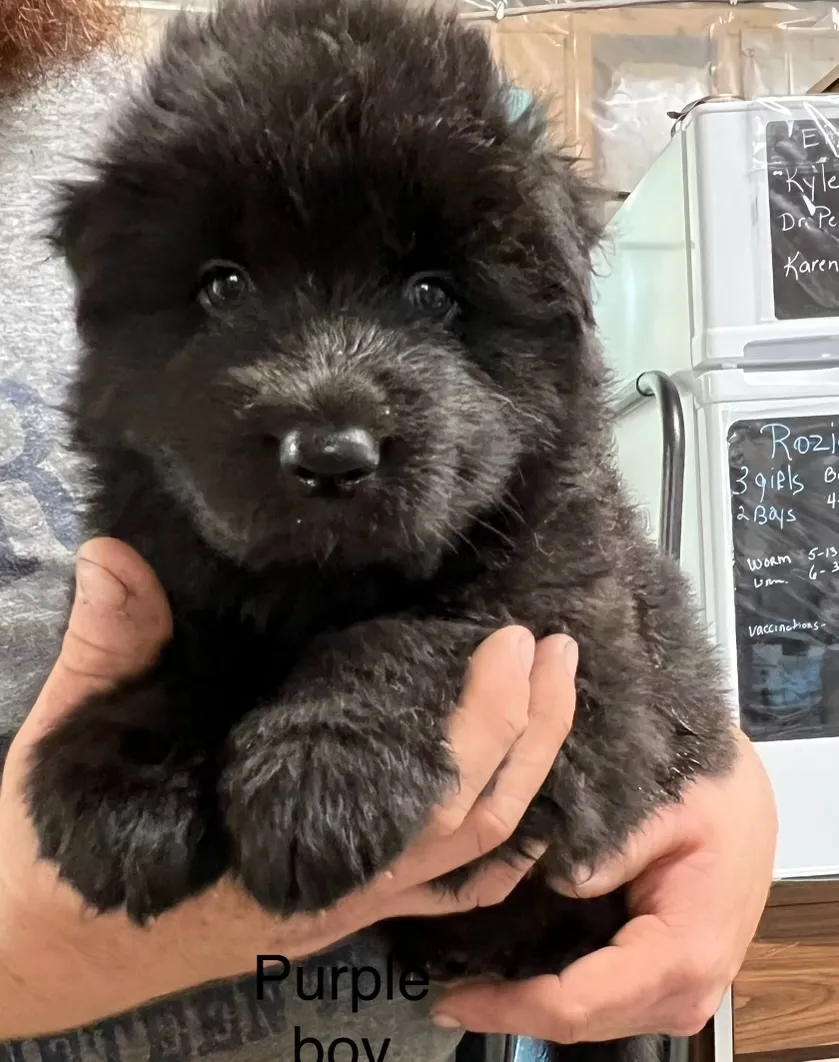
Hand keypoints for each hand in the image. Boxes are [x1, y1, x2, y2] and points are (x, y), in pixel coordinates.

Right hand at [0, 537, 577, 1037]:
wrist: (50, 949)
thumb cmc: (60, 858)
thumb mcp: (73, 749)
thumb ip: (106, 652)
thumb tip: (115, 555)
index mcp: (283, 853)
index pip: (417, 800)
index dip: (478, 727)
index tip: (506, 647)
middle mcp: (335, 890)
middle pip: (471, 824)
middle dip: (528, 734)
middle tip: (550, 646)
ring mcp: (347, 905)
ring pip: (472, 857)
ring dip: (530, 774)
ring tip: (556, 687)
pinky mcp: (344, 906)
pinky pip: (447, 887)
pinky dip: (502, 848)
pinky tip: (527, 803)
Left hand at [432, 729, 776, 1040]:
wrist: (748, 799)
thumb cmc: (715, 797)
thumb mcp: (666, 804)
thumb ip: (612, 847)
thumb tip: (559, 881)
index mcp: (680, 954)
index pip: (576, 1002)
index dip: (508, 1007)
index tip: (451, 999)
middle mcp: (683, 991)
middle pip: (577, 1022)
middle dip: (509, 1010)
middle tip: (444, 991)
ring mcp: (677, 994)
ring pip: (587, 1019)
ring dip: (528, 1005)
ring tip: (467, 980)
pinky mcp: (665, 982)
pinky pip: (601, 1000)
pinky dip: (554, 991)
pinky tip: (511, 970)